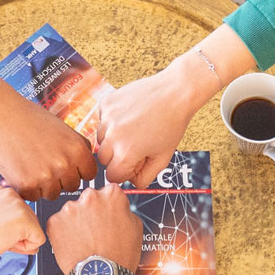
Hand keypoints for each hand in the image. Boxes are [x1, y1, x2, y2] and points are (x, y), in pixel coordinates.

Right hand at [0, 65, 97, 200]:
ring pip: (52, 194)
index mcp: (78, 149)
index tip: (66, 165)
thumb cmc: (30, 118)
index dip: (77, 170)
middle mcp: (65, 164)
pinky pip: (33, 196)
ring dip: (43, 185)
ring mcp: (46, 176)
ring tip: (31, 164)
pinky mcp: (26, 185)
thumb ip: (78, 147)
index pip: (89, 174)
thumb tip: (89, 165)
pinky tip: (19, 169)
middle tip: (43, 163)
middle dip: (60, 178)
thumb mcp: (63, 128)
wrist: (0, 113)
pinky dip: (26, 187)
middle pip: (71, 186)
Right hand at [0, 187, 44, 274]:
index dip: (10, 228)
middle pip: (31, 222)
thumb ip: (10, 216)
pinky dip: (25, 248)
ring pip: (35, 231)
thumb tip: (28, 226)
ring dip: (20, 241)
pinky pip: (38, 241)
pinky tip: (6, 241)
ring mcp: (20, 206)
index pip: (22, 214)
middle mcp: (13, 194)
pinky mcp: (25, 220)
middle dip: (17, 235)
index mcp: (4, 191)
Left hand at [47, 184, 142, 274]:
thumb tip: (118, 207)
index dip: (107, 206)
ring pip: (72, 211)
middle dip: (90, 211)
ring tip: (84, 241)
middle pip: (88, 199)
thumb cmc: (120, 256)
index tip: (106, 215)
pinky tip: (73, 244)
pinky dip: (62, 232)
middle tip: (95, 231)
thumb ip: (124, 209)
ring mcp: (70, 208)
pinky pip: (57, 223)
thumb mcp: (135, 227)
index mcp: (112, 194)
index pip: (108, 191)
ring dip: (75, 221)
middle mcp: (90, 196)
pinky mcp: (54, 222)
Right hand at [97, 24, 255, 187]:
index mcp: (126, 153)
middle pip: (104, 159)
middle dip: (117, 156)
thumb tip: (131, 182)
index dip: (126, 172)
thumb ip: (145, 177)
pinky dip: (112, 121)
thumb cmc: (172, 125)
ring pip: (100, 139)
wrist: (175, 92)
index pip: (112, 176)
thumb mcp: (163, 158)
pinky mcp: (106, 103)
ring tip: (134, 129)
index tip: (137, 161)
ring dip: (113, 138)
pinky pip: (102, 120)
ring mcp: (107, 118)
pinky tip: (129, 115)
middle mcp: (113, 136)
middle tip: (137, 145)